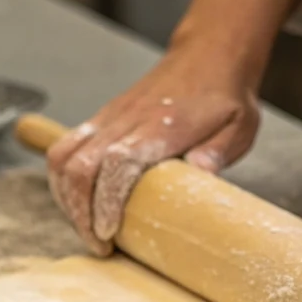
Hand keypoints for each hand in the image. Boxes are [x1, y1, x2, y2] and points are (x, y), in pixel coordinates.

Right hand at [44, 0, 301, 254]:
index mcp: (161, 124)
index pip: (119, 162)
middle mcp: (127, 120)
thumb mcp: (239, 125)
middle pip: (81, 165)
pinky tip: (77, 203)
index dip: (107, 200)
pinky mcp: (100, 120)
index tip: (109, 232)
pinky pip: (65, 149)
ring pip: (64, 157)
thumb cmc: (224, 96)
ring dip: (66, 198)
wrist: (207, 56)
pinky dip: (62, 181)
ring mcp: (109, 118)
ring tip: (85, 228)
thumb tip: (202, 174)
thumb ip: (219, 151)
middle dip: (80, 211)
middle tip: (99, 245)